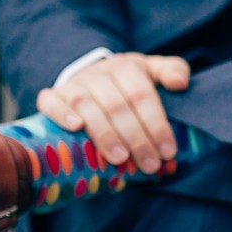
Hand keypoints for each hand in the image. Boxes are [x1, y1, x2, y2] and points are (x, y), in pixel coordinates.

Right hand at [35, 52, 190, 173]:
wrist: (93, 76)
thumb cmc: (129, 82)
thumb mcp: (152, 71)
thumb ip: (172, 71)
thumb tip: (180, 83)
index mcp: (125, 67)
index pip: (142, 96)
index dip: (156, 125)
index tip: (168, 152)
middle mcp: (98, 73)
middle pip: (117, 106)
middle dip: (136, 138)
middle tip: (149, 164)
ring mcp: (73, 84)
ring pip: (86, 105)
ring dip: (104, 133)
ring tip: (120, 159)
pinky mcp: (53, 95)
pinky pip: (51, 102)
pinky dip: (61, 114)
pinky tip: (76, 128)